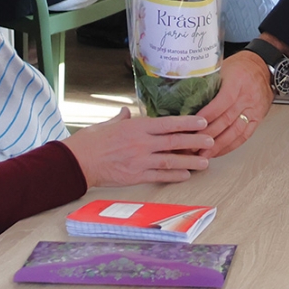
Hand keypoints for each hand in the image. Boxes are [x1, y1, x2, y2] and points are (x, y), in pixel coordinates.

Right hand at [62, 108, 211, 187]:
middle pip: (174, 141)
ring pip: (171, 160)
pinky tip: (186, 175)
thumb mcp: (107, 124)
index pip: (168, 123)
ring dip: (190, 161)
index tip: (202, 122)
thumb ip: (121, 119)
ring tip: (205, 162)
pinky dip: (174, 176)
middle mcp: (141, 143)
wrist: (77, 162)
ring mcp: (140, 160)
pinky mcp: (136, 176)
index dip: (188, 123)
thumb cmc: (90, 141)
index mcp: (136, 127)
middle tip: (211, 141)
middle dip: (195, 142)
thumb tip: (126, 112)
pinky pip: (160, 176)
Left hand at [198, 51, 273, 155]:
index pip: (222, 102)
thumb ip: (207, 81)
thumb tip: (183, 94)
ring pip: (235, 131)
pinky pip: (244, 136)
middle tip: (192, 145)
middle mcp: (247, 97)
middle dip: (208, 135)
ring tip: (203, 154)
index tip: (193, 126)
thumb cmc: (239, 66)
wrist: (262, 67)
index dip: (208, 115)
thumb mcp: (222, 67)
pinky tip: (218, 151)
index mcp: (237, 82)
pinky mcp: (258, 119)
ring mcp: (253, 110)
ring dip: (218, 145)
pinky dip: (230, 146)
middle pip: (226, 120)